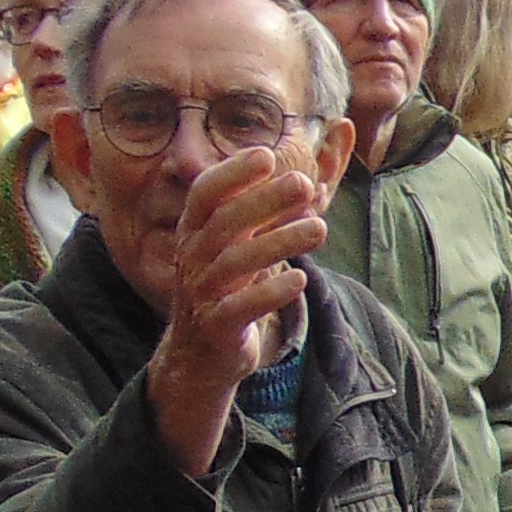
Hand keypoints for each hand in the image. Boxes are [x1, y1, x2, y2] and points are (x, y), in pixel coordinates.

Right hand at [146, 146, 329, 475]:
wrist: (200, 356)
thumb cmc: (226, 290)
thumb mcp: (237, 250)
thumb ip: (263, 219)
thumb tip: (307, 180)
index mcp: (193, 233)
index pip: (204, 194)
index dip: (233, 172)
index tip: (266, 155)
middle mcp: (192, 259)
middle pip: (225, 223)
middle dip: (264, 200)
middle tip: (303, 183)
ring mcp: (201, 294)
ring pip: (237, 263)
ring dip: (280, 242)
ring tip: (319, 228)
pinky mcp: (216, 328)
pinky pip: (242, 307)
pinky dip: (271, 291)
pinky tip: (299, 279)